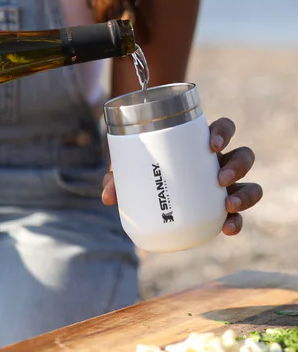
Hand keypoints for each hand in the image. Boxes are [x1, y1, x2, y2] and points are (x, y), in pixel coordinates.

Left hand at [102, 117, 262, 235]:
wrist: (145, 183)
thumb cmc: (140, 166)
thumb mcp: (128, 168)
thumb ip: (117, 178)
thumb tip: (108, 197)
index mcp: (200, 143)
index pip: (224, 128)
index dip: (223, 132)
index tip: (211, 144)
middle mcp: (218, 161)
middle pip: (244, 156)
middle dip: (238, 166)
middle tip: (219, 179)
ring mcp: (224, 185)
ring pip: (250, 184)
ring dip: (245, 194)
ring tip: (228, 205)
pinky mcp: (221, 207)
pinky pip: (238, 215)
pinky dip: (236, 222)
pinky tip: (228, 229)